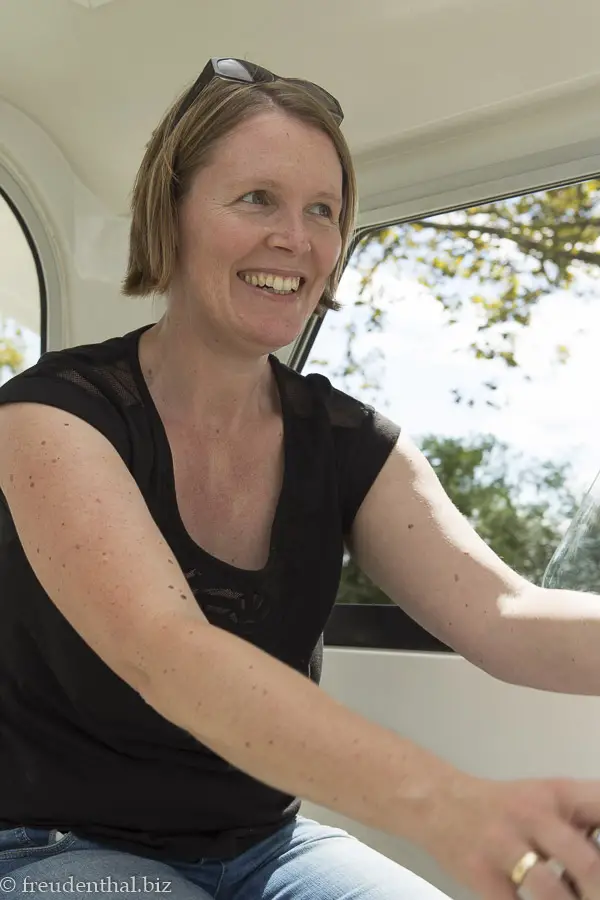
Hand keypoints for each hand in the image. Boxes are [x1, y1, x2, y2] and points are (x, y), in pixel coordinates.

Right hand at [417, 773, 599, 899]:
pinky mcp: (480, 873)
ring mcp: (504, 845)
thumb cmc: (506, 807)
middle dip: (597, 891)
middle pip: (587, 863)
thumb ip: (587, 822)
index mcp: (559, 795)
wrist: (440, 802)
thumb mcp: (549, 800)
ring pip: (550, 888)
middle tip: (593, 897)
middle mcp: (534, 816)